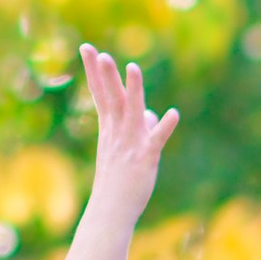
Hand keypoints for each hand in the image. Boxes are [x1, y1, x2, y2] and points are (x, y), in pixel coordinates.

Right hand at [81, 45, 179, 226]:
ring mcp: (131, 144)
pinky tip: (173, 113)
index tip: (87, 48)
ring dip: (133, 90)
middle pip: (111, 98)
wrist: (111, 211)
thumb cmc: (118, 182)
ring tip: (133, 67)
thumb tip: (154, 114)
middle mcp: (118, 133)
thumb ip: (141, 127)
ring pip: (132, 112)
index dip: (94, 71)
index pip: (101, 94)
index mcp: (110, 129)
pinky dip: (164, 126)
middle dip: (104, 75)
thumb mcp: (127, 150)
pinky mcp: (146, 158)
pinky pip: (156, 140)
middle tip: (97, 51)